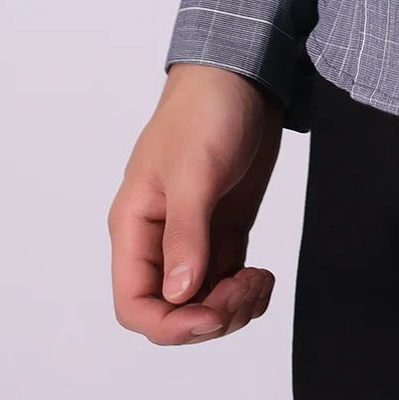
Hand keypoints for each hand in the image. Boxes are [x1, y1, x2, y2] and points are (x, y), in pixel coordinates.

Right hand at [108, 63, 284, 345]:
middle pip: (172, 312)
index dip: (170, 324)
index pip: (134, 303)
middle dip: (210, 316)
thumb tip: (180, 294)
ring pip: (203, 304)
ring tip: (260, 281)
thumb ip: (186, 233)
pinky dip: (246, 293)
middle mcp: (159, 239)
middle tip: (246, 288)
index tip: (211, 316)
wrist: (241, 75)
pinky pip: (227, 284)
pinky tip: (264, 277)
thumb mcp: (194, 170)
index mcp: (135, 226)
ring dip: (233, 308)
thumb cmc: (205, 111)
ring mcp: (193, 236)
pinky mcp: (224, 230)